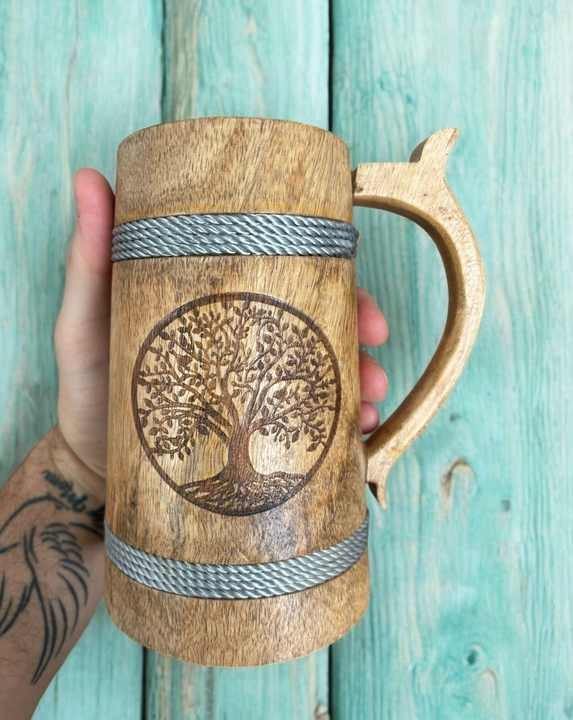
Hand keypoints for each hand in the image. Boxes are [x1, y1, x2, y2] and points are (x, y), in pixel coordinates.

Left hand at [54, 169, 388, 481]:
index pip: (285, 272)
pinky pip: (307, 424)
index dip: (333, 275)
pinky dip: (342, 427)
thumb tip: (88, 176)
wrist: (92, 462)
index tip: (359, 292)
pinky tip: (357, 436)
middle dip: (361, 326)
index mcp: (218, 301)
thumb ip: (89, 258)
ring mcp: (253, 386)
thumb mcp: (86, 319)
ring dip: (363, 379)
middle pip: (319, 317)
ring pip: (325, 369)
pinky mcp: (255, 430)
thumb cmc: (89, 386)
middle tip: (376, 344)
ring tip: (370, 402)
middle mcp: (244, 338)